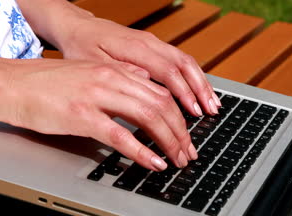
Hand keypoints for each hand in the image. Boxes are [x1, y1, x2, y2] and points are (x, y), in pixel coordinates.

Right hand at [6, 58, 198, 169]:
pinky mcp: (82, 116)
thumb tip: (143, 82)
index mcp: (114, 70)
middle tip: (187, 152)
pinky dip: (142, 151)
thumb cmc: (46, 83)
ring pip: (148, 117)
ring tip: (177, 159)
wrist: (11, 84)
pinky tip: (153, 162)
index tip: (185, 135)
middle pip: (161, 105)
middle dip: (180, 132)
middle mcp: (111, 79)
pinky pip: (121, 135)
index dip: (179, 116)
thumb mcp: (87, 74)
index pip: (159, 92)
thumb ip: (117, 78)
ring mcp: (97, 96)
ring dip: (168, 141)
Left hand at [58, 17, 221, 116]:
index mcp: (135, 47)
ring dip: (201, 83)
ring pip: (186, 61)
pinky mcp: (154, 48)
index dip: (183, 92)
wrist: (78, 27)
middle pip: (184, 64)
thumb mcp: (92, 63)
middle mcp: (150, 43)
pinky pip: (180, 61)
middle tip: (211, 112)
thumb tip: (146, 84)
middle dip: (200, 90)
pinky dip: (193, 78)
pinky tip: (199, 92)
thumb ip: (119, 73)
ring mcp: (154, 44)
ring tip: (213, 105)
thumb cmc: (81, 46)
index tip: (194, 111)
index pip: (168, 70)